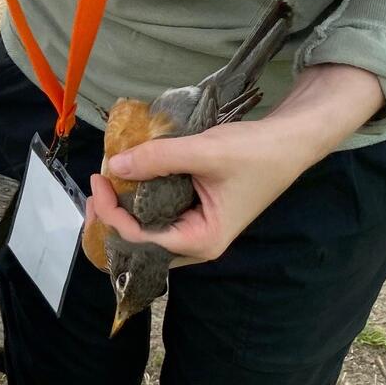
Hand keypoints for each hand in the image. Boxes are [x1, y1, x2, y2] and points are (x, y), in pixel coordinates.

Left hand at [87, 64, 384, 264]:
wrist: (289, 141)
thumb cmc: (255, 152)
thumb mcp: (205, 151)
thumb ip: (159, 158)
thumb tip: (115, 164)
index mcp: (201, 241)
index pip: (142, 239)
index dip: (114, 213)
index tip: (100, 180)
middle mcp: (197, 243)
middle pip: (140, 242)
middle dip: (112, 218)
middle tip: (96, 185)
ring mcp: (196, 228)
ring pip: (148, 229)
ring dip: (124, 209)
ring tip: (106, 183)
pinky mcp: (196, 212)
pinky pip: (160, 213)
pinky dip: (141, 199)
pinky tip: (128, 179)